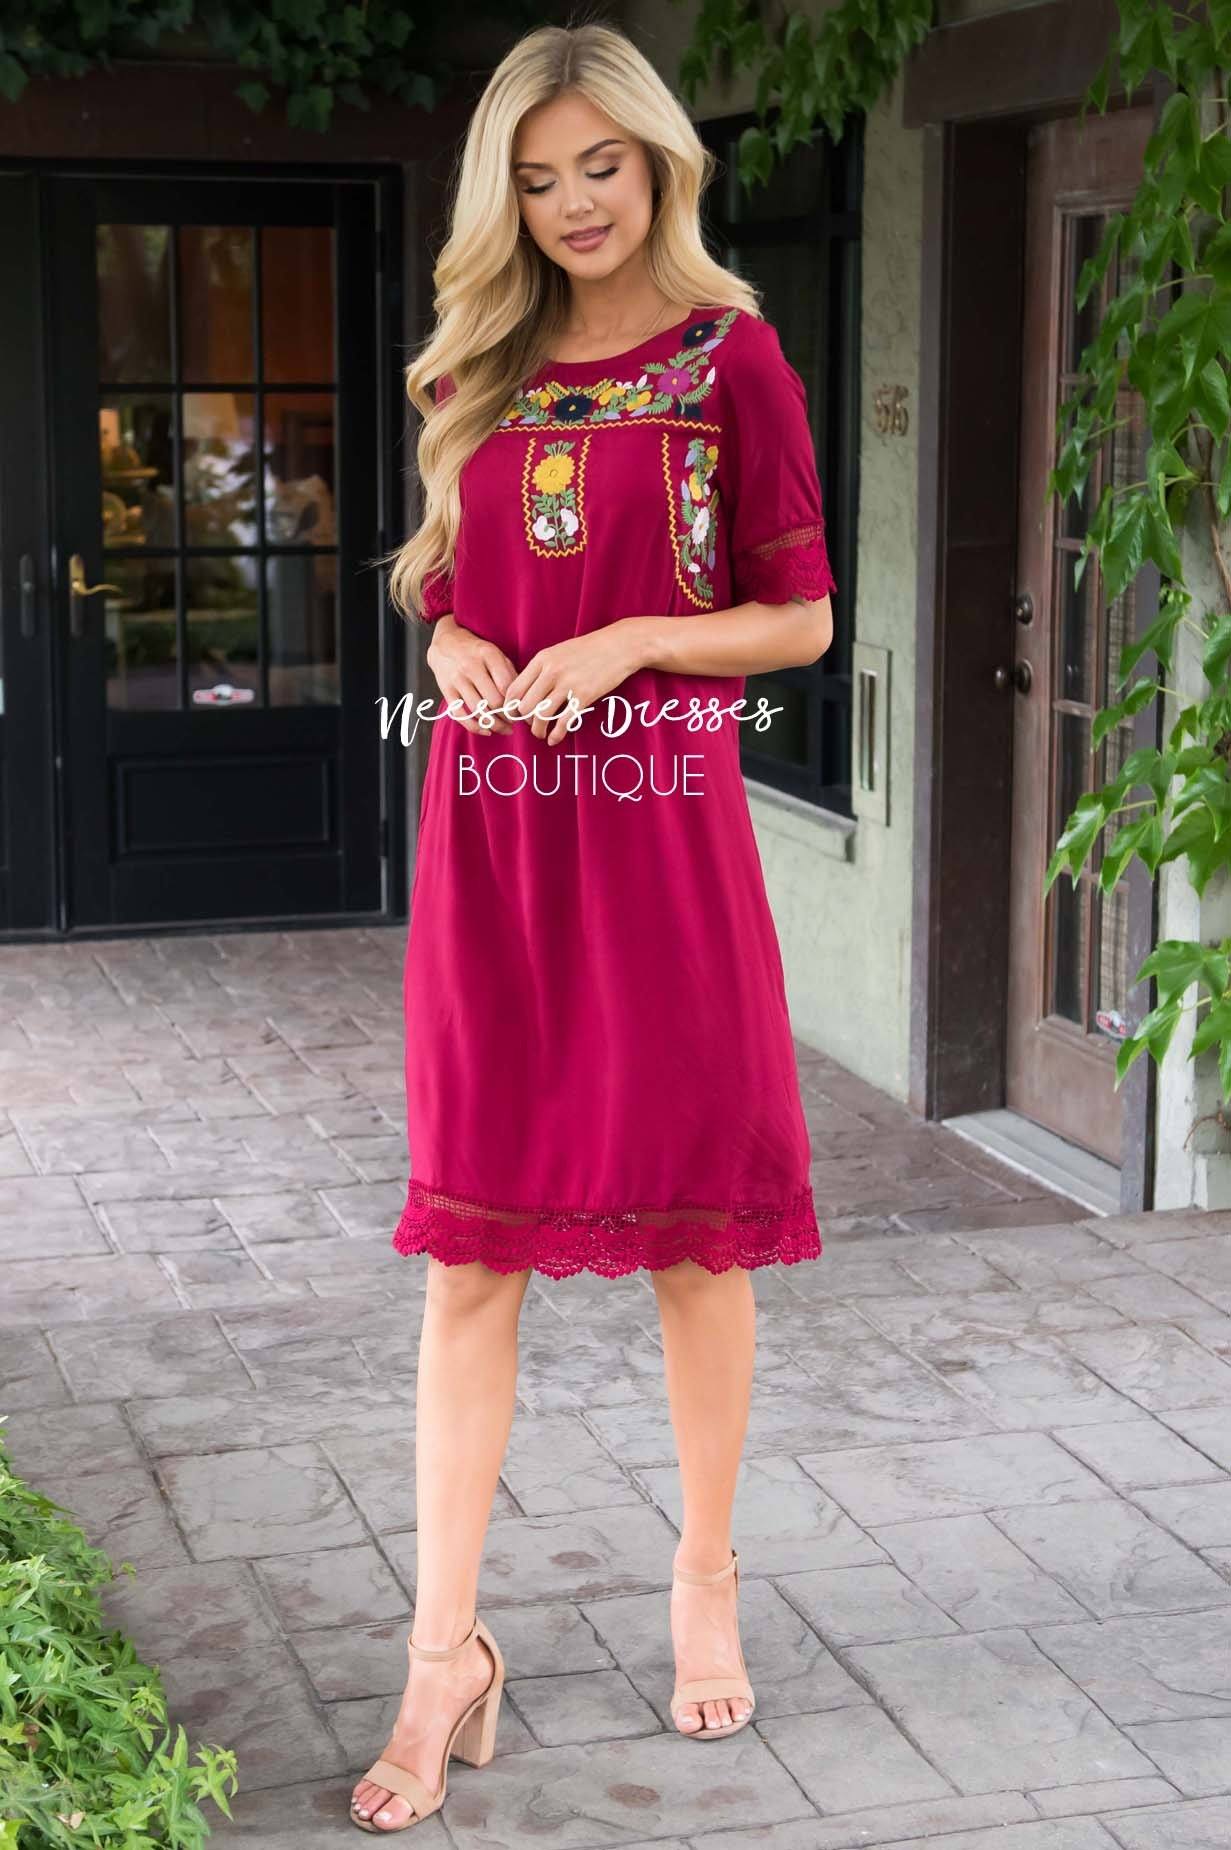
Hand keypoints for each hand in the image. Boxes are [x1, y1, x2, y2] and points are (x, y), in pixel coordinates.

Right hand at [425, 617, 516, 735]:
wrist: (446, 643)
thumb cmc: (477, 652)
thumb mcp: (497, 654)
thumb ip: (510, 674)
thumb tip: (524, 699)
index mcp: (488, 655)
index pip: (507, 686)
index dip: (516, 703)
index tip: (522, 711)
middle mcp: (472, 666)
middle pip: (494, 701)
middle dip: (507, 716)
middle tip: (514, 722)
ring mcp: (457, 679)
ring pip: (478, 710)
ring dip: (494, 724)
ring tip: (504, 728)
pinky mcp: (446, 690)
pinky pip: (460, 715)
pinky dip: (475, 727)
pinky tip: (486, 731)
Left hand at [503, 621, 645, 745]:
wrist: (619, 646)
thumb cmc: (588, 649)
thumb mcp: (558, 652)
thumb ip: (541, 669)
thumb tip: (525, 693)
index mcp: (541, 659)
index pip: (514, 690)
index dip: (510, 708)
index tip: (515, 716)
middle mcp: (551, 672)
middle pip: (525, 707)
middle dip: (525, 721)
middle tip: (531, 724)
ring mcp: (568, 685)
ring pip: (541, 717)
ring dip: (538, 730)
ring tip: (541, 734)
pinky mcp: (584, 697)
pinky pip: (563, 722)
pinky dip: (556, 735)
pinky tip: (554, 739)